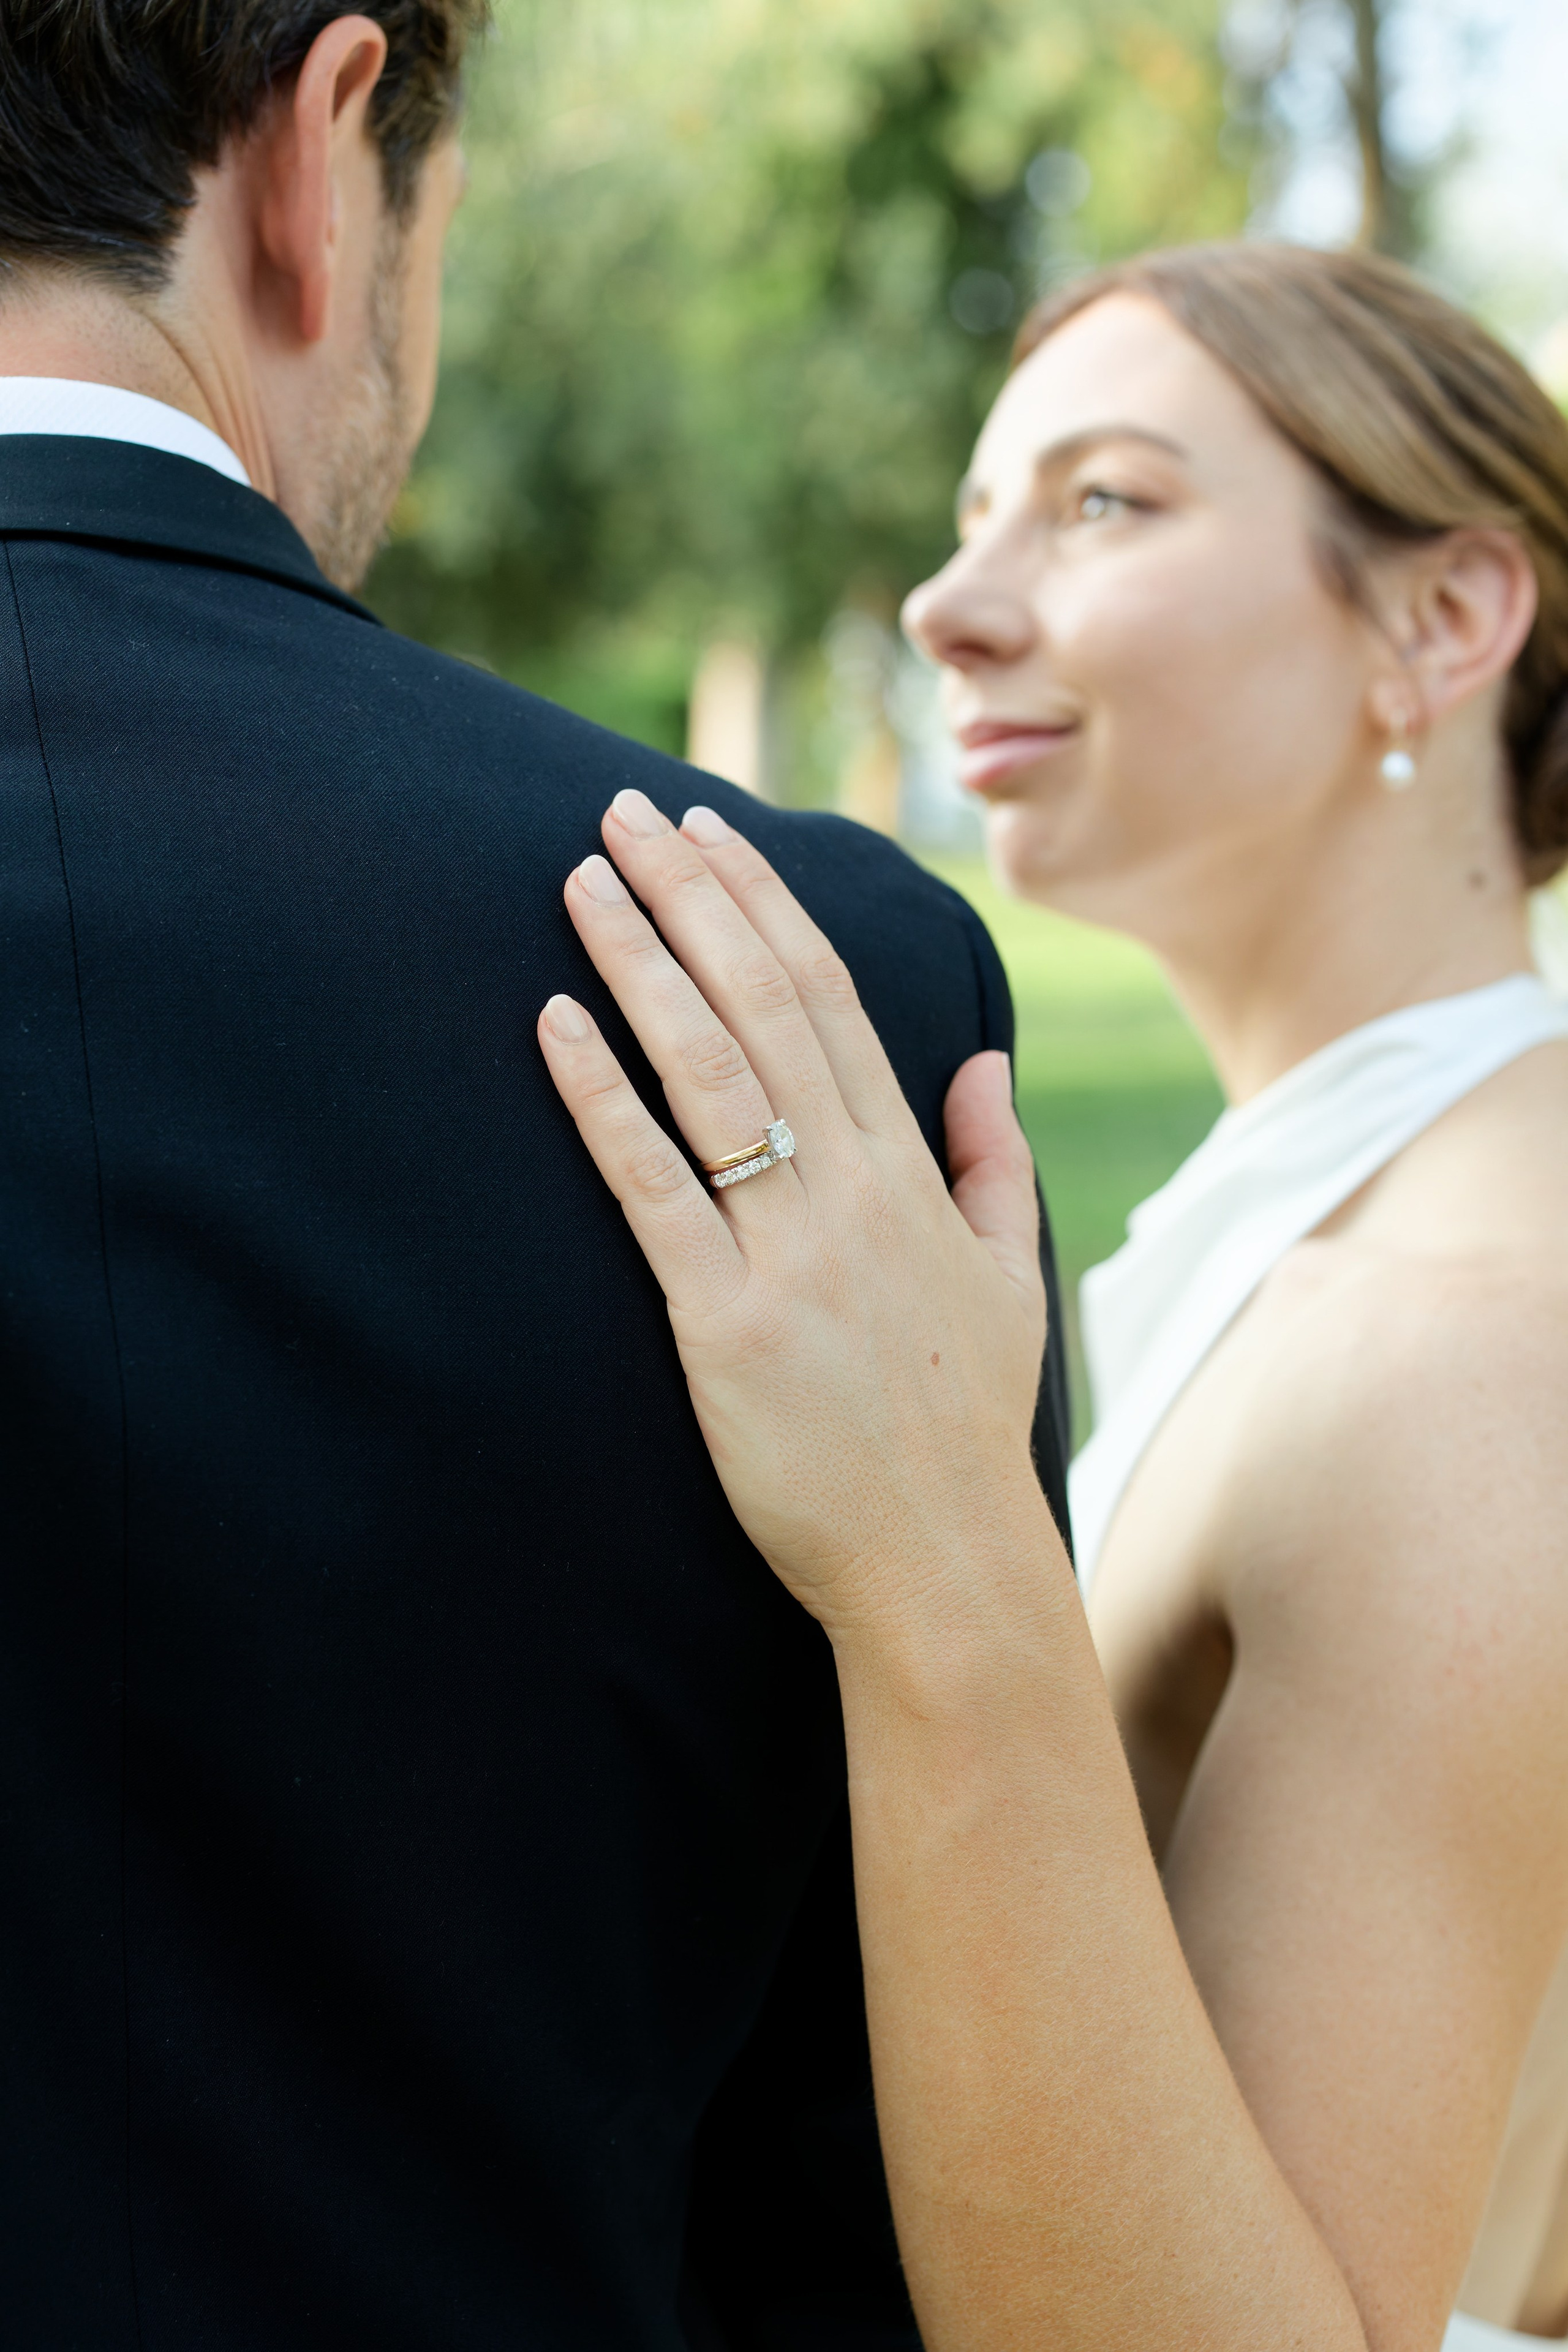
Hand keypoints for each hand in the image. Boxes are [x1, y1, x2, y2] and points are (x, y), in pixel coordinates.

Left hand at [536, 789, 1048, 1640]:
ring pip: (709, 1075)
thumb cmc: (963, 1424)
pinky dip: (602, 1100)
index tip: (711, 832)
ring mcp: (789, 1253)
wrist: (942, 1558)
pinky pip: (654, 1188)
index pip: (830, 1001)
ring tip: (581, 885)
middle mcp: (852, 1193)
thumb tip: (981, 1065)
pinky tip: (554, 1026)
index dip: (763, 905)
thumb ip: (991, 1165)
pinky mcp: (723, 1324)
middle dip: (691, 900)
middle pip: (763, 1010)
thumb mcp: (1008, 1282)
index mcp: (911, 1174)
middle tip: (622, 815)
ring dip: (640, 968)